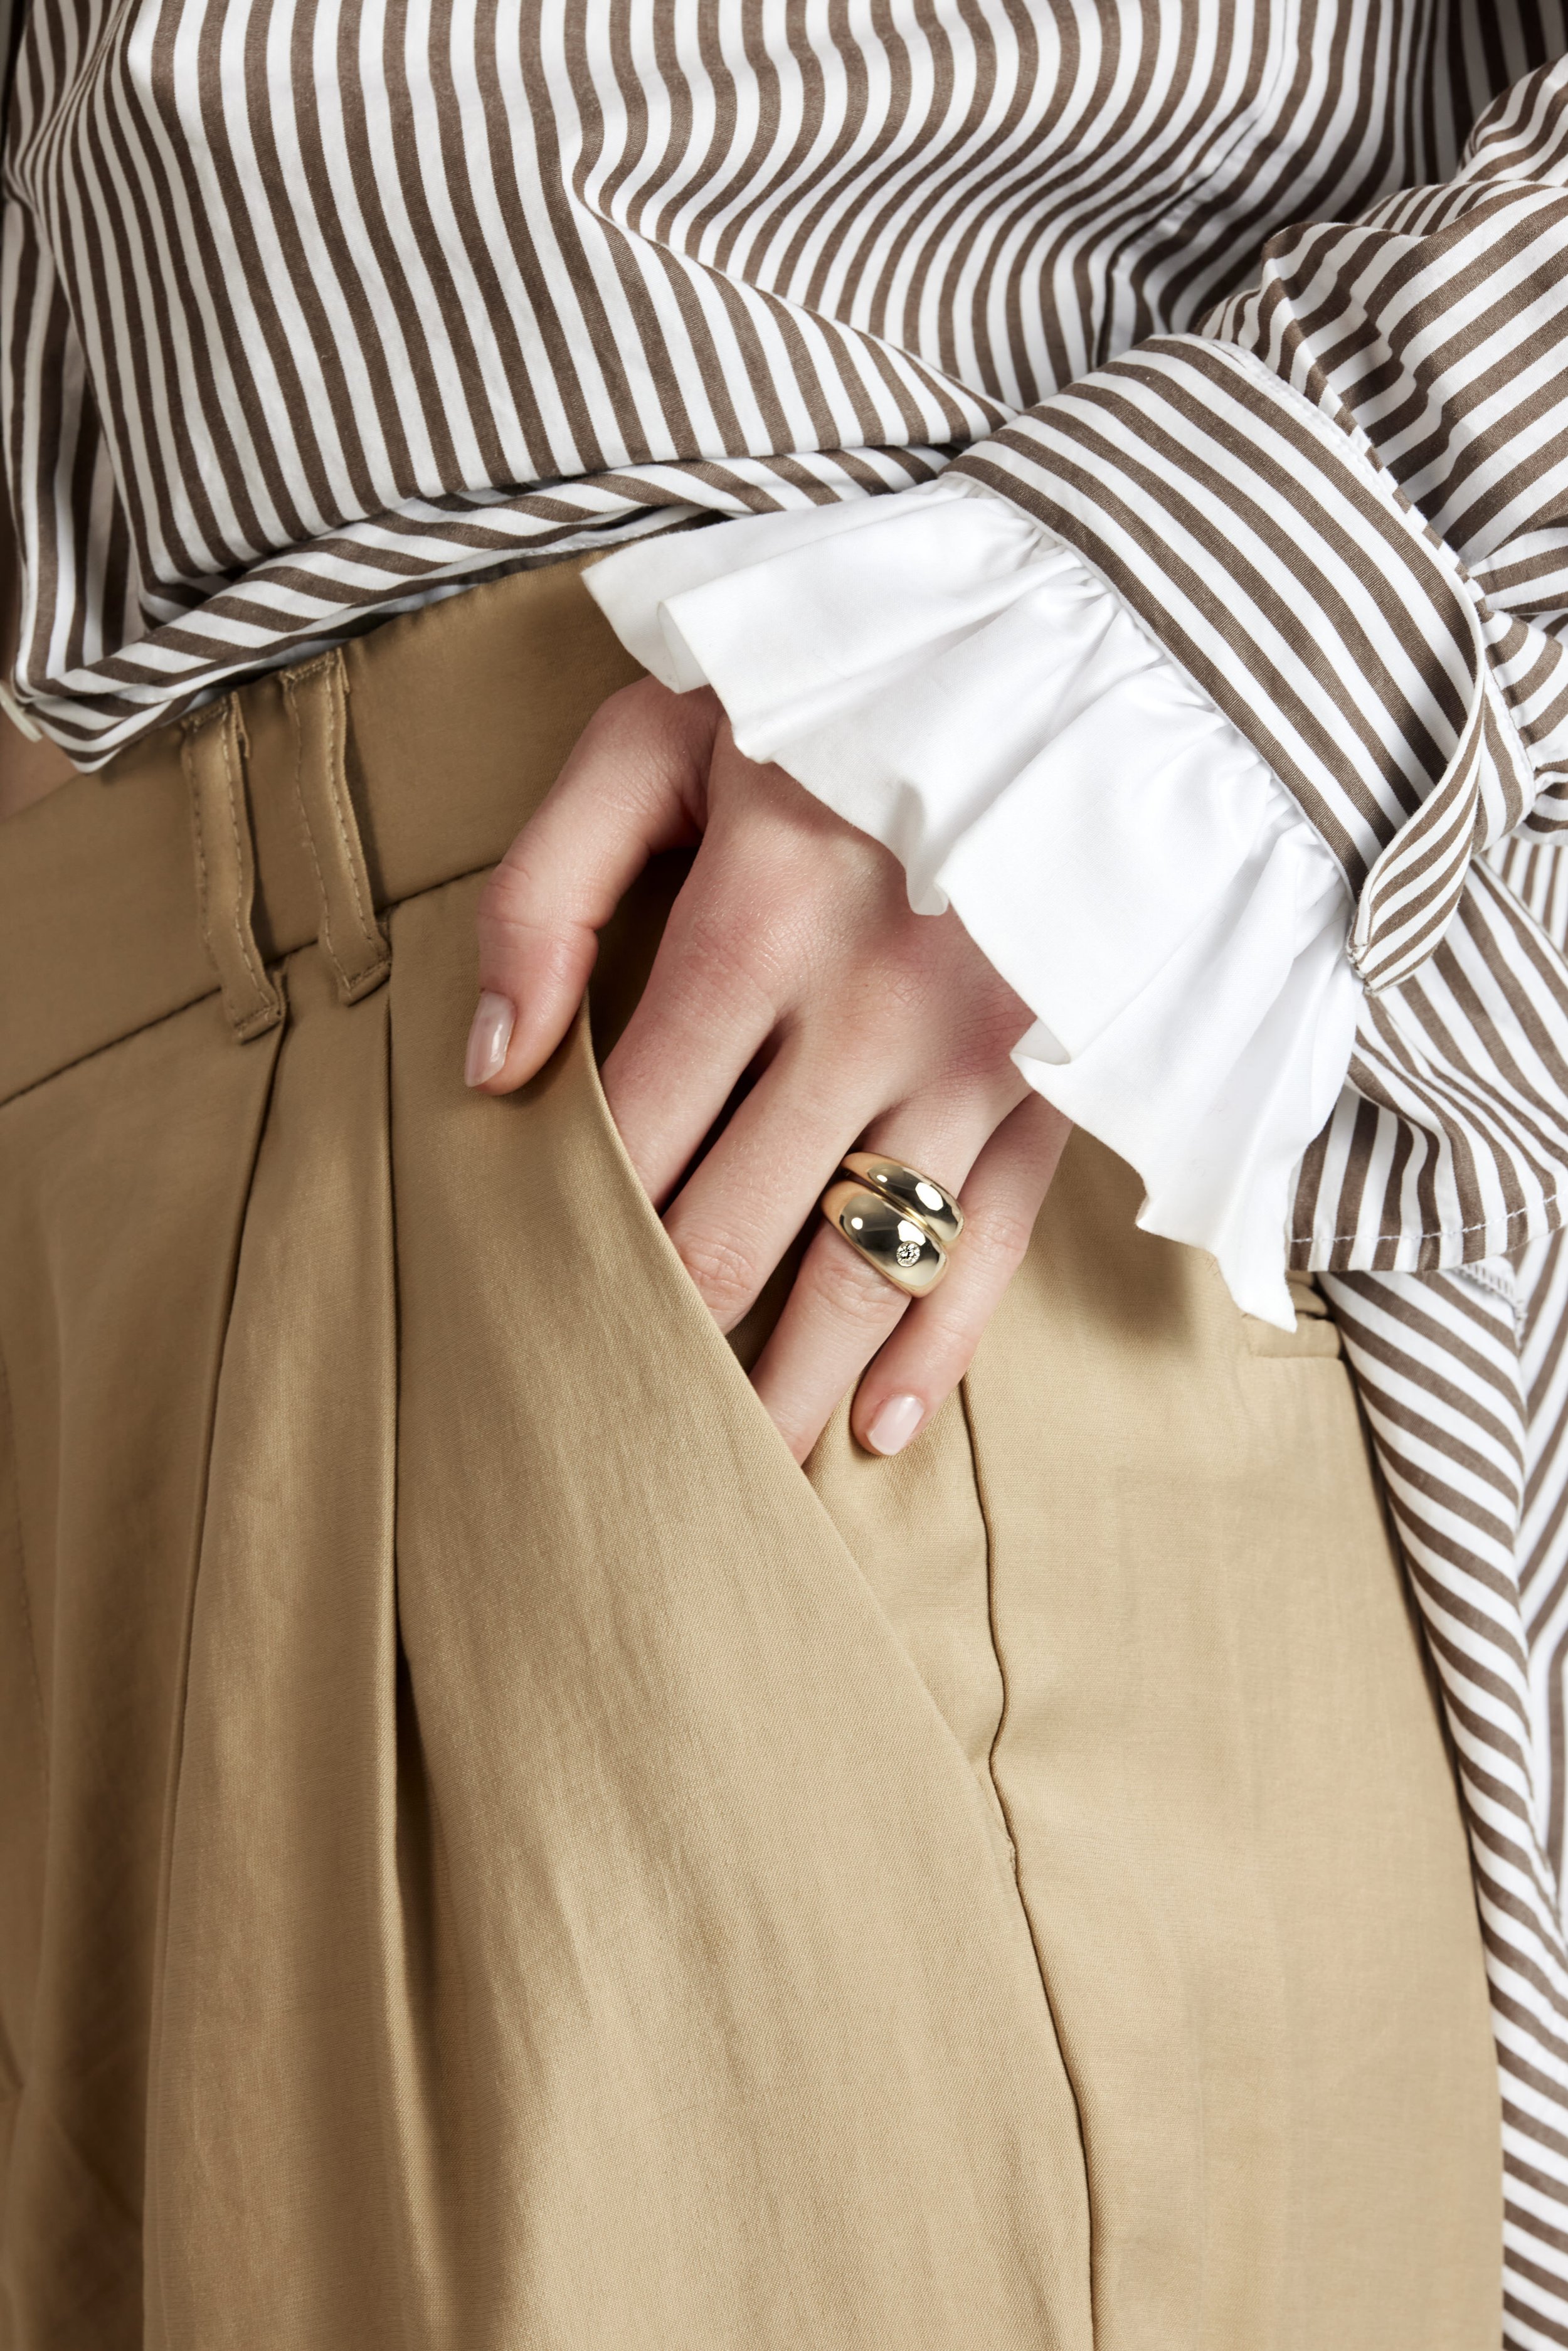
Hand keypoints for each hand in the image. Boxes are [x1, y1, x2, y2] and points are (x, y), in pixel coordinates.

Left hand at [468, 676, 1069, 1462]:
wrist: (1103, 641)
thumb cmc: (852, 687)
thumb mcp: (664, 729)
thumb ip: (549, 884)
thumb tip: (489, 1063)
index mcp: (757, 925)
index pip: (630, 1132)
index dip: (567, 1229)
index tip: (522, 1306)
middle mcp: (874, 1014)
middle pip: (733, 1229)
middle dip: (658, 1338)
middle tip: (600, 1429)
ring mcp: (982, 1062)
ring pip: (861, 1269)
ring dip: (785, 1386)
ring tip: (726, 1477)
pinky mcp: (1065, 1086)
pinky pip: (993, 1249)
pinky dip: (935, 1349)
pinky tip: (877, 1429)